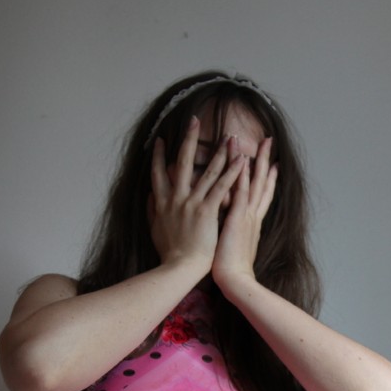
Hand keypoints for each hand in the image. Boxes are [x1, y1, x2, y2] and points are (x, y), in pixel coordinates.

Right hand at [149, 117, 245, 272]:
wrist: (178, 269)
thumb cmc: (169, 254)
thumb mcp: (154, 229)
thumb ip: (151, 210)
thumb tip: (149, 196)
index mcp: (162, 203)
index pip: (158, 173)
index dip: (159, 155)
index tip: (160, 140)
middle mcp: (176, 198)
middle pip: (183, 162)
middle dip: (189, 139)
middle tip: (194, 120)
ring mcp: (191, 203)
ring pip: (207, 171)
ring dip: (219, 152)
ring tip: (229, 136)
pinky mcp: (206, 211)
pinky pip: (221, 187)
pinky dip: (232, 172)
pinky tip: (241, 160)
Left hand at [212, 136, 276, 289]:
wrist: (236, 281)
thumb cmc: (232, 269)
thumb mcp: (235, 244)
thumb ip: (234, 230)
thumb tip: (229, 224)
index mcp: (251, 222)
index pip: (261, 195)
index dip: (266, 177)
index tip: (271, 162)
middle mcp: (253, 215)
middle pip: (262, 183)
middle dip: (265, 161)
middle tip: (269, 141)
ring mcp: (247, 215)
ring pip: (252, 182)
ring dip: (255, 160)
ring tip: (258, 142)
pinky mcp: (238, 218)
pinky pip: (240, 192)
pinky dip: (241, 176)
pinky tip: (242, 160)